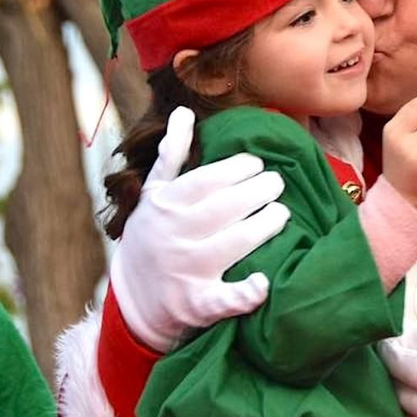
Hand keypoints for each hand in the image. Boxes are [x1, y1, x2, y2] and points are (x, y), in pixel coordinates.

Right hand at [109, 107, 290, 350]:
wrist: (134, 299)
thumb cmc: (152, 236)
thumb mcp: (154, 194)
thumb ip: (171, 155)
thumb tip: (183, 112)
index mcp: (166, 205)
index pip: (210, 178)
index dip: (240, 167)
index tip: (257, 164)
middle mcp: (176, 235)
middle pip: (229, 206)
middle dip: (261, 190)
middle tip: (276, 183)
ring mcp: (188, 270)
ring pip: (237, 242)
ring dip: (267, 224)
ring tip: (282, 212)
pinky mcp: (199, 304)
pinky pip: (226, 298)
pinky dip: (246, 292)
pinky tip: (264, 282)